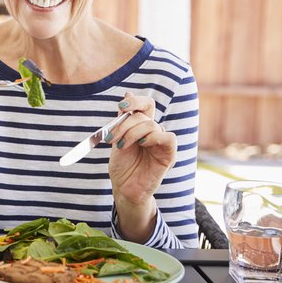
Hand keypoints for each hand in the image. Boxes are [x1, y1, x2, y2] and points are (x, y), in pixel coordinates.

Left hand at [107, 92, 176, 240]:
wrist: (123, 189)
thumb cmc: (121, 166)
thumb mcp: (117, 138)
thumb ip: (123, 119)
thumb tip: (128, 93)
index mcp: (141, 127)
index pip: (146, 105)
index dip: (136, 101)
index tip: (122, 105)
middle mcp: (153, 133)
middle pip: (145, 115)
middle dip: (125, 123)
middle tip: (113, 138)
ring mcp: (161, 144)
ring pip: (152, 125)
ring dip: (133, 133)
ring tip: (122, 146)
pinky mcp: (168, 155)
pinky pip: (168, 138)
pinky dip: (153, 137)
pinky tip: (142, 145)